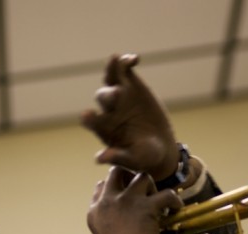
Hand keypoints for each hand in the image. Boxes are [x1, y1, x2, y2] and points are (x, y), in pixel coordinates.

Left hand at [81, 54, 179, 182]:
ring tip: (116, 59)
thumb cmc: (144, 158)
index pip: (92, 122)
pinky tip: (135, 59)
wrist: (160, 147)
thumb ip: (118, 158)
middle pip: (103, 98)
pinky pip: (125, 69)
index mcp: (104, 129)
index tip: (88, 115)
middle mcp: (108, 110)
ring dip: (112, 69)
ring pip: (111, 78)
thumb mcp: (135, 160)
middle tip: (117, 95)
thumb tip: (99, 159)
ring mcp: (120, 95)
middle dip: (108, 95)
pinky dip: (127, 62)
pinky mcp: (132, 85)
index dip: (89, 118)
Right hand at [87, 167, 182, 233]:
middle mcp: (108, 201)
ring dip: (152, 186)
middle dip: (131, 175)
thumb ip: (104, 216)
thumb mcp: (100, 233)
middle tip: (143, 189)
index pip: (102, 185)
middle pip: (118, 171)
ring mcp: (127, 201)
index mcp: (96, 209)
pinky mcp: (146, 206)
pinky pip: (166, 194)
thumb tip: (115, 207)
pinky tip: (176, 207)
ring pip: (142, 176)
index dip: (116, 186)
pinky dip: (174, 200)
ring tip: (157, 199)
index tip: (126, 194)